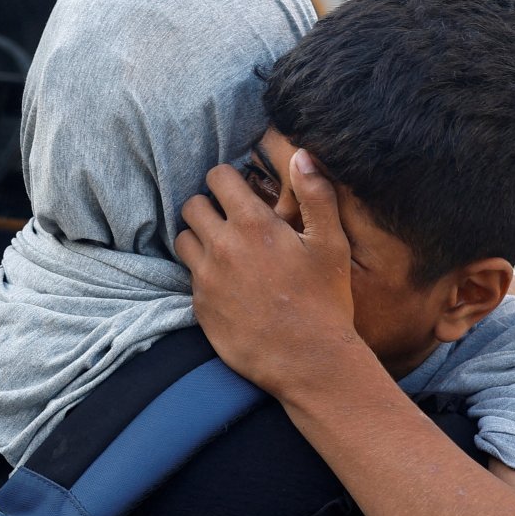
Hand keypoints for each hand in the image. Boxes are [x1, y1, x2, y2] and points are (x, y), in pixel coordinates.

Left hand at [175, 149, 360, 397]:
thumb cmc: (325, 301)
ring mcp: (206, 278)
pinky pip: (188, 276)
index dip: (227, 179)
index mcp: (252, 224)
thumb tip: (301, 154)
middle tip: (229, 220)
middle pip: (192, 206)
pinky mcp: (199, 306)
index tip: (238, 190)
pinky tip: (227, 283)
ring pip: (183, 240)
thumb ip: (316, 194)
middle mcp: (221, 246)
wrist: (308, 361)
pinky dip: (202, 273)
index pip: (217, 177)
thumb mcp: (331, 243)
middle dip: (209, 207)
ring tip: (223, 249)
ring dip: (199, 238)